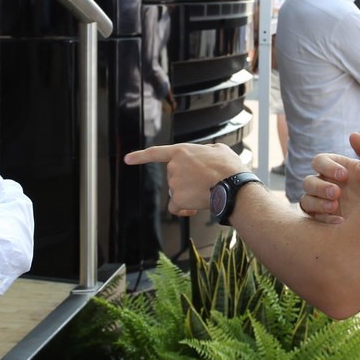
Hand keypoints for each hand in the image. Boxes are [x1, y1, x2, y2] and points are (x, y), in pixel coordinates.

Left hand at [125, 142, 244, 215]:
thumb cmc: (229, 168)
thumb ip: (207, 151)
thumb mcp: (219, 150)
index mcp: (182, 151)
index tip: (127, 159)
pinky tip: (194, 209)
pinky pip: (176, 207)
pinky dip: (184, 209)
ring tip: (207, 192)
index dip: (140, 156)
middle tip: (205, 183)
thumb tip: (208, 154)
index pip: (156, 153)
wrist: (232, 185)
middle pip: (174, 178)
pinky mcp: (178, 198)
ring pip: (177, 192)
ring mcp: (174, 183)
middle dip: (187, 182)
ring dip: (189, 194)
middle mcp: (174, 167)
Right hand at [299, 132, 359, 223]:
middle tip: (337, 193)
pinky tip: (339, 222)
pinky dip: (323, 219)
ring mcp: (321, 202)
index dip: (327, 167)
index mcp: (333, 167)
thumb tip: (353, 135)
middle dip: (320, 187)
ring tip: (335, 207)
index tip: (344, 175)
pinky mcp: (322, 219)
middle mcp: (324, 183)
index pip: (319, 161)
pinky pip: (313, 219)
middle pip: (308, 182)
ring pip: (306, 200)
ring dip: (318, 203)